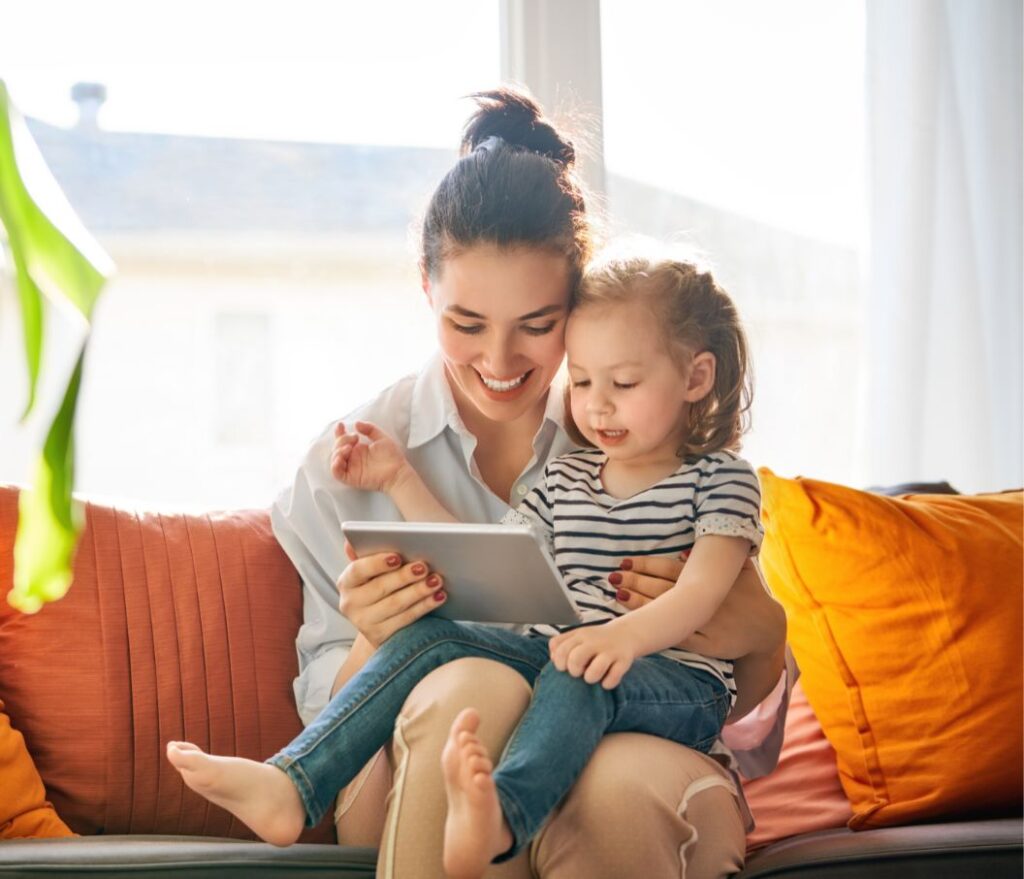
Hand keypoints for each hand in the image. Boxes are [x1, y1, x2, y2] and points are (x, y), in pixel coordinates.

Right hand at [330, 421, 410, 493]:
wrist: (398, 472)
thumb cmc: (392, 457)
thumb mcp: (382, 437)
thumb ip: (370, 429)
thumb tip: (356, 423)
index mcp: (358, 449)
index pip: (343, 440)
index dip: (339, 432)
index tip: (341, 425)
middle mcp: (353, 458)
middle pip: (337, 447)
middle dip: (342, 440)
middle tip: (355, 438)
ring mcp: (351, 468)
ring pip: (335, 459)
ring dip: (338, 451)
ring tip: (349, 448)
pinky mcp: (351, 478)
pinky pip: (337, 473)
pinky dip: (335, 466)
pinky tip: (340, 458)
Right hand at [337, 540, 445, 646]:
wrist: (379, 620)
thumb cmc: (378, 584)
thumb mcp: (371, 570)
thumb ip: (366, 554)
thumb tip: (350, 542)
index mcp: (347, 581)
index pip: (358, 570)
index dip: (377, 563)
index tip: (397, 557)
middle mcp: (350, 604)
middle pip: (380, 588)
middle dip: (405, 576)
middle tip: (425, 567)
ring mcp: (364, 623)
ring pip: (395, 604)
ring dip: (418, 591)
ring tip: (436, 580)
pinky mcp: (380, 637)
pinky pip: (406, 619)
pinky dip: (424, 607)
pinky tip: (438, 597)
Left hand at [549, 621, 639, 689]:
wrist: (626, 633)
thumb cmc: (595, 640)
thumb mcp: (578, 636)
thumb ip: (561, 645)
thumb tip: (553, 659)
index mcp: (580, 635)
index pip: (560, 648)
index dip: (559, 662)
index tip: (565, 667)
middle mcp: (594, 641)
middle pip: (575, 659)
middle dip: (574, 671)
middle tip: (579, 672)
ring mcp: (610, 651)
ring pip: (595, 671)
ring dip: (590, 678)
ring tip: (592, 677)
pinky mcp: (624, 660)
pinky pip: (613, 678)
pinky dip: (607, 683)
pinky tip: (606, 680)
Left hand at [610, 554, 782, 659]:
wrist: (767, 630)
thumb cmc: (750, 595)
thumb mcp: (741, 570)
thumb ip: (718, 556)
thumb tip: (683, 549)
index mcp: (708, 579)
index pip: (669, 569)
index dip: (646, 565)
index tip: (625, 562)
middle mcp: (704, 599)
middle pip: (662, 588)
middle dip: (635, 582)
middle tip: (613, 577)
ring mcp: (703, 622)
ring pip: (666, 612)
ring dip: (640, 604)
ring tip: (617, 595)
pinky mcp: (704, 644)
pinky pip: (676, 636)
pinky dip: (658, 629)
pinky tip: (640, 625)